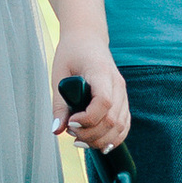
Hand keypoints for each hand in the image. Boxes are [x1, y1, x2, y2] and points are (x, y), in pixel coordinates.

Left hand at [51, 39, 130, 153]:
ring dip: (101, 139)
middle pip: (113, 119)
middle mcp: (117, 84)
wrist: (87, 39)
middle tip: (71, 133)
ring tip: (80, 138)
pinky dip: (113, 138)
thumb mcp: (59, 75)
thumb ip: (59, 104)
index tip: (71, 122)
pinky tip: (97, 143)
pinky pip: (124, 124)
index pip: (104, 102)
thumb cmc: (71, 54)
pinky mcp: (123, 100)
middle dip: (91, 134)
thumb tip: (57, 130)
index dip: (88, 119)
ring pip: (121, 126)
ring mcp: (123, 93)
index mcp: (101, 73)